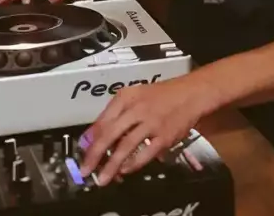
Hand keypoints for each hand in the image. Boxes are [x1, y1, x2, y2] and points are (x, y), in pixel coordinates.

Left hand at [78, 76, 217, 184]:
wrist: (190, 94)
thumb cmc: (160, 96)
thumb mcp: (134, 97)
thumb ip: (114, 114)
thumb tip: (92, 136)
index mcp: (125, 97)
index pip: (102, 120)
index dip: (90, 139)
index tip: (82, 153)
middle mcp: (136, 108)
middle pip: (109, 134)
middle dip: (95, 155)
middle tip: (86, 171)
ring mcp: (151, 122)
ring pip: (125, 146)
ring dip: (112, 165)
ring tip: (103, 178)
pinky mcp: (164, 136)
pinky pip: (145, 153)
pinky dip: (133, 164)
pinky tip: (125, 171)